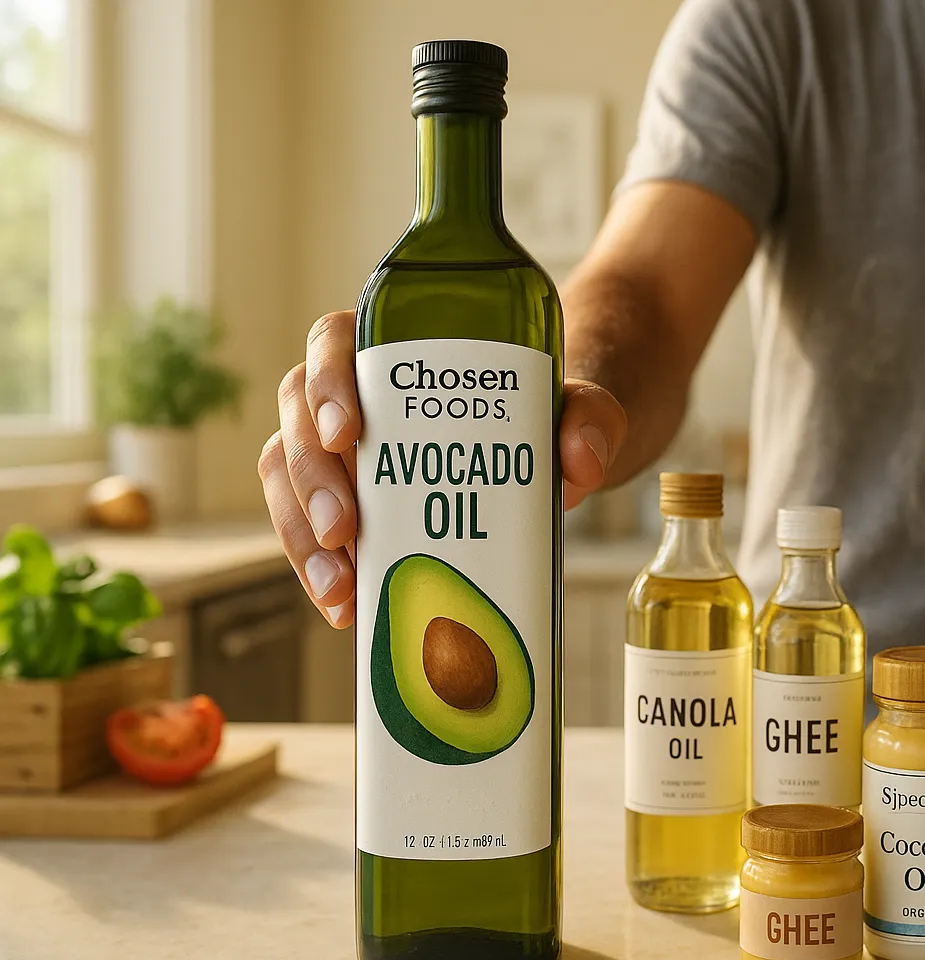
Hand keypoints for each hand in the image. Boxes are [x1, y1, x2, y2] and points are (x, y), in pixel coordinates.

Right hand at [257, 310, 626, 628]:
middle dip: (311, 477)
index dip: (326, 384)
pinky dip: (318, 565)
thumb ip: (592, 418)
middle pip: (298, 415)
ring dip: (301, 533)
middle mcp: (353, 389)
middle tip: (345, 530)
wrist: (557, 449)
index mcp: (396, 346)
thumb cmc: (554, 411)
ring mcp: (341, 446)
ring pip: (286, 474)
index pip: (334, 341)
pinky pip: (308, 524)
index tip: (348, 434)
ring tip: (341, 588)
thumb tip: (581, 462)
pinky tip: (346, 606)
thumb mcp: (585, 406)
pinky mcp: (344, 498)